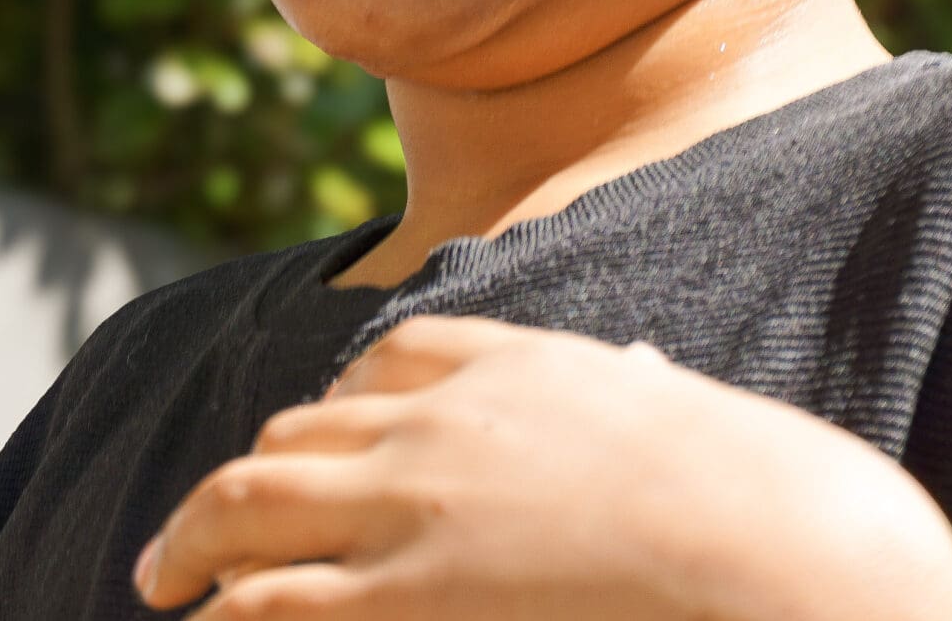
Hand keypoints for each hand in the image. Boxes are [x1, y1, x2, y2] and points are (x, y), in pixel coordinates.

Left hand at [134, 314, 951, 620]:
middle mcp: (438, 423)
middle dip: (247, 480)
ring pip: (249, 504)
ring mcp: (410, 510)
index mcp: (513, 365)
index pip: (389, 356)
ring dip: (193, 541)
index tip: (315, 440)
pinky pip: (269, 598)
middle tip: (201, 528)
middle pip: (299, 432)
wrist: (791, 553)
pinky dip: (224, 608)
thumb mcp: (685, 418)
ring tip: (160, 579)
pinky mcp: (402, 602)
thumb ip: (633, 397)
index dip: (339, 405)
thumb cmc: (775, 502)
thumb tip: (644, 378)